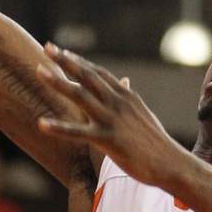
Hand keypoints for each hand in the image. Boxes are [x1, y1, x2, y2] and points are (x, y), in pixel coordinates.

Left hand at [35, 44, 184, 188]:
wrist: (171, 163)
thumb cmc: (155, 141)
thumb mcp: (141, 112)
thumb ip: (127, 96)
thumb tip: (123, 81)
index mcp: (125, 96)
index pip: (98, 73)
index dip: (78, 61)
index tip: (60, 51)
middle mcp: (118, 102)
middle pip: (87, 76)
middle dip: (66, 61)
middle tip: (46, 48)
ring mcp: (113, 120)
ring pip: (81, 96)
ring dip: (59, 82)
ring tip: (39, 71)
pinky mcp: (109, 140)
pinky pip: (79, 132)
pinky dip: (59, 128)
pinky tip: (41, 124)